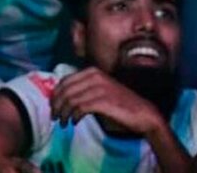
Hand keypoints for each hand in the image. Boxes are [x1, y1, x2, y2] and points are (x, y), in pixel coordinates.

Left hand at [50, 68, 166, 135]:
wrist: (143, 114)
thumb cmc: (120, 105)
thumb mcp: (100, 93)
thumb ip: (84, 91)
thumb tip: (63, 98)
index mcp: (92, 72)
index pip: (65, 81)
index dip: (56, 95)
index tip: (53, 107)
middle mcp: (95, 76)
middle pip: (65, 90)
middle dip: (57, 105)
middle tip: (55, 117)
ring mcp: (99, 88)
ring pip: (71, 99)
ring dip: (64, 114)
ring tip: (64, 123)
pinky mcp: (103, 101)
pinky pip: (80, 108)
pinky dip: (74, 116)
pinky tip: (75, 122)